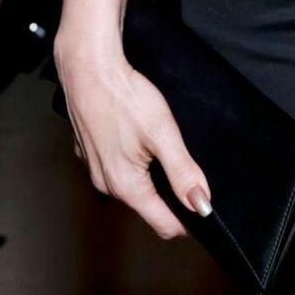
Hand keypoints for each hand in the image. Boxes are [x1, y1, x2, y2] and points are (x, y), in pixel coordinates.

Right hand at [54, 38, 210, 240]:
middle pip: (148, 206)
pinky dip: (136, 163)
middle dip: (172, 199)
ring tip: (170, 155)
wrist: (88, 69)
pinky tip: (144, 141)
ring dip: (154, 179)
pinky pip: (118, 168)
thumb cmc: (123, 98)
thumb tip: (201, 203)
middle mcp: (106, 184)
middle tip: (194, 178)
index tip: (206, 211)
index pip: (163, 224)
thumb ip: (182, 171)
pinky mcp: (91, 152)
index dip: (188, 222)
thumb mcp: (162, 134)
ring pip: (133, 187)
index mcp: (126, 186)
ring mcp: (95, 168)